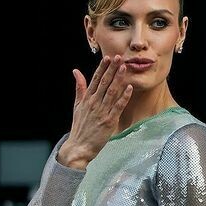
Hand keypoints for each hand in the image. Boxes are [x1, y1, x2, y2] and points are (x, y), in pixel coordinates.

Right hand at [57, 54, 133, 169]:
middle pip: (104, 83)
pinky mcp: (108, 122)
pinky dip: (123, 97)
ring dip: (118, 79)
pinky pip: (117, 107)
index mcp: (86, 99)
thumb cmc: (79, 128)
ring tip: (124, 68)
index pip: (95, 79)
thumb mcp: (77, 106)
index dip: (102, 68)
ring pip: (111, 92)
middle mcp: (94, 103)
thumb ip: (79, 88)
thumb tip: (76, 71)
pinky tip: (129, 88)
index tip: (108, 57)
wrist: (78, 147)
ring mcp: (101, 112)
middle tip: (119, 57)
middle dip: (112, 69)